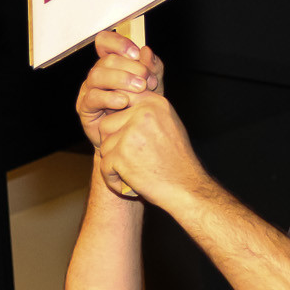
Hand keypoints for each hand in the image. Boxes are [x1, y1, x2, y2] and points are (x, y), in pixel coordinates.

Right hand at [74, 30, 166, 158]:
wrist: (133, 140)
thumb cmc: (141, 111)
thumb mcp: (154, 87)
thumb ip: (153, 69)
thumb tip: (147, 51)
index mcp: (111, 64)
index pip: (105, 42)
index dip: (118, 43)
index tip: (136, 53)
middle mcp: (97, 75)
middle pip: (105, 59)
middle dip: (129, 66)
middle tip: (147, 78)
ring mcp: (89, 91)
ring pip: (96, 75)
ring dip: (120, 79)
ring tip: (139, 88)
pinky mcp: (85, 109)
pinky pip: (92, 98)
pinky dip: (109, 97)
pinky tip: (124, 102)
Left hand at [94, 92, 206, 207]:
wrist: (186, 187)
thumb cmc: (177, 160)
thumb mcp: (168, 124)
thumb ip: (146, 111)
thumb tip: (120, 102)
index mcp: (154, 103)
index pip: (121, 101)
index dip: (119, 124)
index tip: (126, 141)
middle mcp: (143, 113)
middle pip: (106, 125)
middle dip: (112, 144)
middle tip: (129, 160)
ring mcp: (131, 133)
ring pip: (104, 146)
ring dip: (113, 163)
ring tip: (133, 172)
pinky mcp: (121, 155)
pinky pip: (104, 166)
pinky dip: (113, 179)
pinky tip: (129, 184)